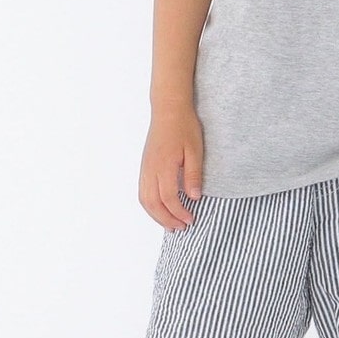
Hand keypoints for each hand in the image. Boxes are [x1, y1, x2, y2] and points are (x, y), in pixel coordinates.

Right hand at [141, 106, 204, 230]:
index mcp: (164, 166)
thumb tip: (194, 197)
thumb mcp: (195, 150)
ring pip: (144, 199)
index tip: (191, 219)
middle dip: (166, 219)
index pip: (168, 198)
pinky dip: (151, 205)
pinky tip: (161, 209)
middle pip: (152, 203)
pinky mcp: (145, 166)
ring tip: (170, 224)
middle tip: (181, 228)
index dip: (179, 212)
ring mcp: (145, 168)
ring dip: (156, 215)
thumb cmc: (184, 127)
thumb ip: (193, 174)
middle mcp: (150, 169)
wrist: (168, 110)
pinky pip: (143, 191)